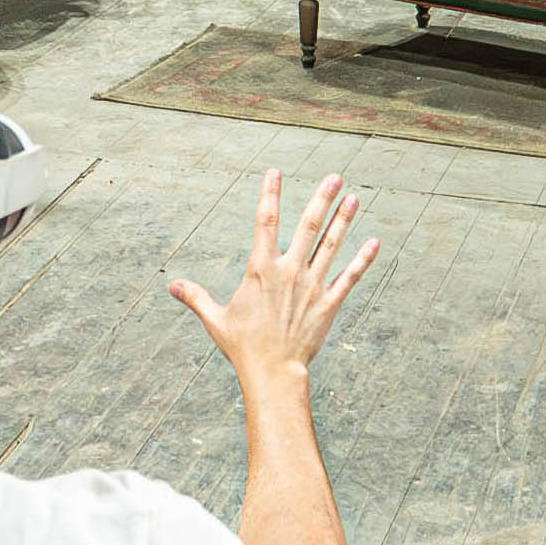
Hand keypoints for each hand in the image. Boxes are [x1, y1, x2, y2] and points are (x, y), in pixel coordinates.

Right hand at [167, 172, 377, 385]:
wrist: (273, 372)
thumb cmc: (243, 346)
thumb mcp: (215, 319)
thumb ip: (196, 297)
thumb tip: (172, 286)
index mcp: (261, 269)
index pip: (265, 222)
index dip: (270, 194)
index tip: (274, 172)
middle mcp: (289, 271)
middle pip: (309, 226)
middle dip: (322, 199)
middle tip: (334, 177)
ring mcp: (312, 286)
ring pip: (331, 245)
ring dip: (344, 220)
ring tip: (354, 198)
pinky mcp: (329, 303)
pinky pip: (349, 277)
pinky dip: (363, 259)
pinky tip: (374, 242)